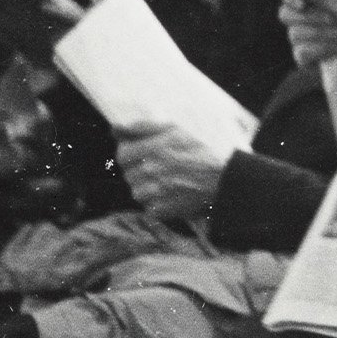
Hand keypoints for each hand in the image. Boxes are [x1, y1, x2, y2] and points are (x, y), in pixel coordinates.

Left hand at [114, 120, 238, 220]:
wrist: (223, 178)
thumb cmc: (200, 150)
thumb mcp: (173, 130)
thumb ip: (141, 128)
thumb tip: (114, 128)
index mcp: (150, 150)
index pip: (122, 154)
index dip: (132, 153)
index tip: (145, 153)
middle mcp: (149, 171)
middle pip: (128, 173)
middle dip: (140, 170)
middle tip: (161, 167)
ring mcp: (153, 192)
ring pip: (136, 191)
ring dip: (147, 187)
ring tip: (167, 181)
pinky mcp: (160, 210)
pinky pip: (148, 207)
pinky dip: (157, 202)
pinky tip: (172, 194)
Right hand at [278, 0, 336, 64]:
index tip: (301, 3)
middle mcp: (296, 16)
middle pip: (284, 14)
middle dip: (309, 17)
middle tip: (332, 19)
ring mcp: (297, 37)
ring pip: (295, 34)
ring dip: (321, 33)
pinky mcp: (303, 56)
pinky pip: (302, 53)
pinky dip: (321, 49)